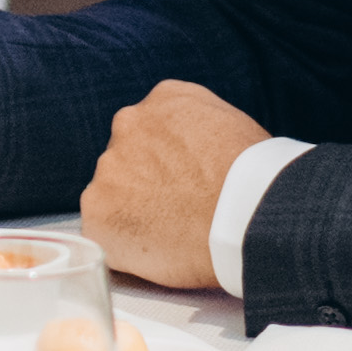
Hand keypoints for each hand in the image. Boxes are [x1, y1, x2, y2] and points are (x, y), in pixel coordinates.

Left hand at [87, 80, 272, 287]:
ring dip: (132, 213)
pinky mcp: (97, 213)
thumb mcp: (231, 124)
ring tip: (172, 233)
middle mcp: (129, 125)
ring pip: (112, 196)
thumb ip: (196, 130)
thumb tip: (190, 151)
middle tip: (175, 210)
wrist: (247, 214)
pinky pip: (103, 233)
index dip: (166, 162)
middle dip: (144, 184)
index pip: (151, 129)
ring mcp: (109, 169)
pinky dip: (123, 245)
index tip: (181, 182)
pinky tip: (156, 250)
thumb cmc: (254, 179)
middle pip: (127, 160)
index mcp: (164, 100)